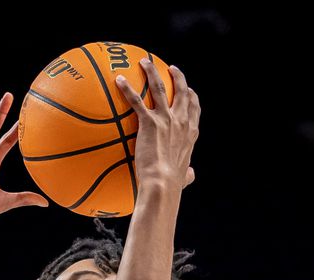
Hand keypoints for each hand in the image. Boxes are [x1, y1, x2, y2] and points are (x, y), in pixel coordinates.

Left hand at [114, 60, 199, 190]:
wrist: (162, 183)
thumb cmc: (171, 185)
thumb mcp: (183, 177)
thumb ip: (186, 174)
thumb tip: (189, 176)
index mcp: (190, 133)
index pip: (194, 108)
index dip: (192, 97)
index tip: (189, 90)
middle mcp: (181, 121)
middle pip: (182, 92)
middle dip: (177, 77)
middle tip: (171, 68)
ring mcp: (166, 119)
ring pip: (159, 87)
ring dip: (151, 72)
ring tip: (144, 61)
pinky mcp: (149, 122)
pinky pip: (136, 101)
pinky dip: (127, 89)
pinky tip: (118, 80)